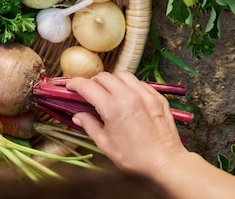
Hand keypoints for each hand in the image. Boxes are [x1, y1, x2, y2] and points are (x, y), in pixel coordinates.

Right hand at [66, 71, 186, 174]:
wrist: (166, 162)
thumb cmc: (135, 157)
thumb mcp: (105, 144)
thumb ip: (89, 125)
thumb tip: (78, 115)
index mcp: (112, 108)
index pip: (87, 86)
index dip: (74, 84)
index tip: (70, 86)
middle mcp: (128, 96)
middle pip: (103, 76)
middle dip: (92, 82)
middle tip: (89, 92)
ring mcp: (145, 95)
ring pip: (122, 75)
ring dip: (112, 80)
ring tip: (109, 92)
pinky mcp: (157, 97)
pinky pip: (139, 82)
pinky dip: (129, 85)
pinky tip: (127, 96)